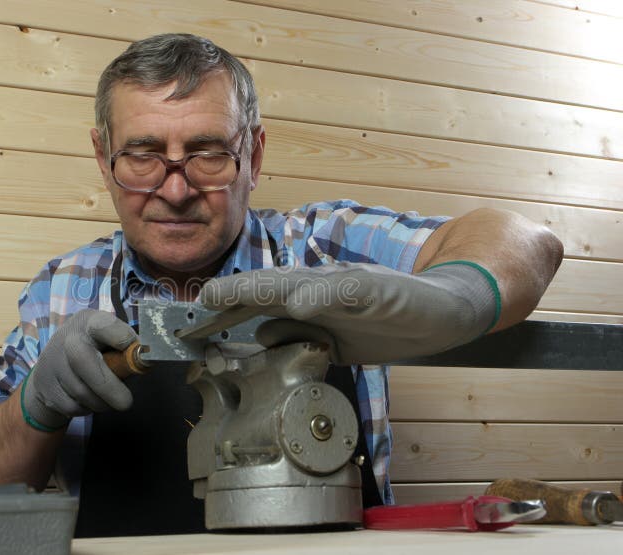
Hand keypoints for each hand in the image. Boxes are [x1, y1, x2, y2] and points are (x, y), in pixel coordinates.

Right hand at [21, 309, 137, 430]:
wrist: (52, 366)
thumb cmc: (94, 351)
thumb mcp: (108, 341)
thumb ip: (126, 351)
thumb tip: (147, 362)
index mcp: (90, 322)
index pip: (107, 327)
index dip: (125, 341)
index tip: (139, 355)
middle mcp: (68, 338)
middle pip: (84, 362)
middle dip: (110, 388)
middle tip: (126, 402)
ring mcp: (53, 362)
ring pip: (82, 392)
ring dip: (101, 402)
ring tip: (106, 397)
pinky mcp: (45, 385)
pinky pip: (72, 406)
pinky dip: (85, 409)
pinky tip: (87, 399)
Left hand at [198, 262, 498, 364]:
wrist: (444, 309)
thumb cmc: (386, 320)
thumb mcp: (333, 337)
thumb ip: (297, 334)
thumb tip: (261, 335)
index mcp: (308, 299)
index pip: (257, 304)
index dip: (223, 313)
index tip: (187, 328)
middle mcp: (320, 285)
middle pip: (267, 287)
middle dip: (229, 296)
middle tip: (195, 303)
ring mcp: (347, 284)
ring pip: (297, 283)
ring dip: (260, 290)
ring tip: (227, 296)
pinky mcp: (376, 289)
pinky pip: (346, 292)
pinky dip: (322, 296)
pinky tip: (301, 303)